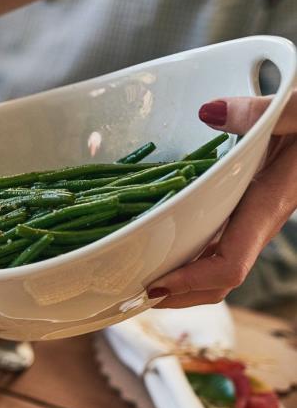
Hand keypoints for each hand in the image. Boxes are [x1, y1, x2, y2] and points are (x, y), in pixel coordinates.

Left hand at [147, 92, 296, 308]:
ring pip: (216, 269)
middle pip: (218, 281)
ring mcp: (251, 222)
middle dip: (177, 296)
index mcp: (267, 205)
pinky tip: (154, 246)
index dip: (192, 281)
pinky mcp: (246, 212)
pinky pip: (215, 246)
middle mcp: (258, 223)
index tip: (154, 285)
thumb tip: (210, 112)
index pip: (230, 264)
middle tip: (127, 296)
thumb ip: (256, 112)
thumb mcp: (296, 111)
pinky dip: (185, 257)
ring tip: (132, 279)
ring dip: (179, 283)